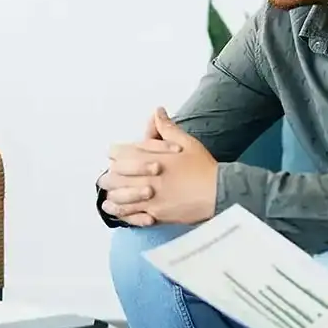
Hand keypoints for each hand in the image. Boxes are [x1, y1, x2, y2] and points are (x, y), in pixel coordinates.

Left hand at [98, 107, 217, 225]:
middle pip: (114, 176)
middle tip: (109, 176)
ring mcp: (149, 199)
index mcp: (150, 158)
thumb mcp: (186, 142)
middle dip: (110, 175)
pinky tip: (118, 211)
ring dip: (113, 195)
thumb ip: (166, 128)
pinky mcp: (155, 215)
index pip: (120, 153)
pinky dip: (122, 213)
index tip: (116, 155)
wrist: (219, 192)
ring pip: (119, 197)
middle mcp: (145, 178)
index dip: (116, 153)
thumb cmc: (203, 167)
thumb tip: (157, 111)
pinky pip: (131, 216)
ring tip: (108, 196)